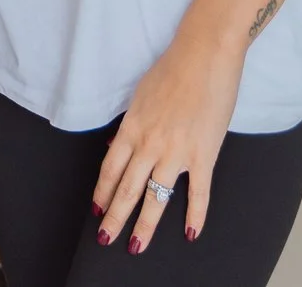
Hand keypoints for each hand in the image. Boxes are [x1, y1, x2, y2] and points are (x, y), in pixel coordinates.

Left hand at [93, 26, 244, 254]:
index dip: (102, 193)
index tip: (97, 211)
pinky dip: (195, 215)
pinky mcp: (204, 154)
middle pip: (127, 189)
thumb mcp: (140, 96)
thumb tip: (117, 146)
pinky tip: (191, 233)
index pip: (110, 169)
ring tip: (137, 246)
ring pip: (156, 197)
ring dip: (145, 225)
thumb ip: (130, 125)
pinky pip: (199, 193)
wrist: (204, 55)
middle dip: (115, 218)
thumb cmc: (172, 70)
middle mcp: (150, 144)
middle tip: (107, 240)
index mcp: (132, 128)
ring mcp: (177, 152)